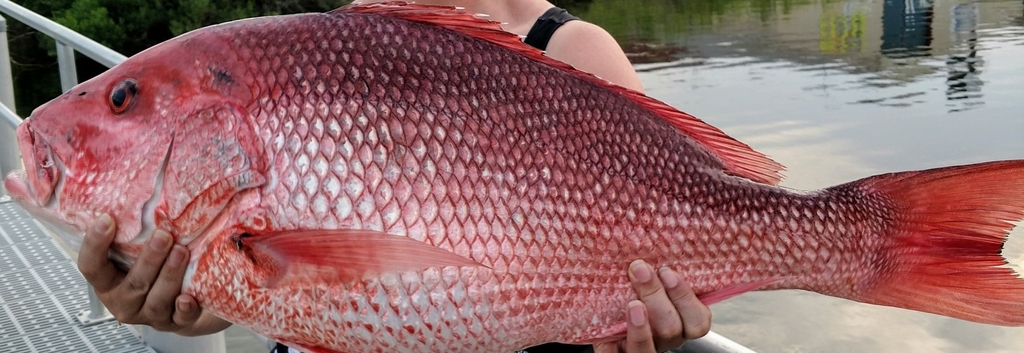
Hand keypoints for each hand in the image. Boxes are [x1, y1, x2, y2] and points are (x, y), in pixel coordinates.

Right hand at [77, 214, 202, 331]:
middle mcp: (125, 302)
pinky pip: (179, 319)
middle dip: (148, 259)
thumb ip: (133, 232)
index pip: (91, 267)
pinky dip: (184, 309)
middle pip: (132, 284)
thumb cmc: (155, 268)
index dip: (95, 245)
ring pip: (156, 300)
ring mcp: (149, 314)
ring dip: (169, 275)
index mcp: (108, 282)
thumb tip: (140, 188)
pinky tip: (188, 297)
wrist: (184, 299)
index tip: (107, 218)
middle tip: (163, 235)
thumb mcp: (136, 252)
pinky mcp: (175, 324)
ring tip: (182, 251)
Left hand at [594, 260, 711, 352]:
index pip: (698, 321)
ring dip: (643, 323)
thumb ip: (654, 269)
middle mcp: (664, 340)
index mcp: (679, 322)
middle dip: (658, 297)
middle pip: (673, 328)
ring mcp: (642, 349)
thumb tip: (650, 233)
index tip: (667, 271)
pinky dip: (626, 338)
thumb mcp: (646, 280)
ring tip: (632, 302)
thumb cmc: (626, 291)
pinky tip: (617, 326)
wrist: (597, 318)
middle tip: (641, 270)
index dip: (685, 297)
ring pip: (652, 345)